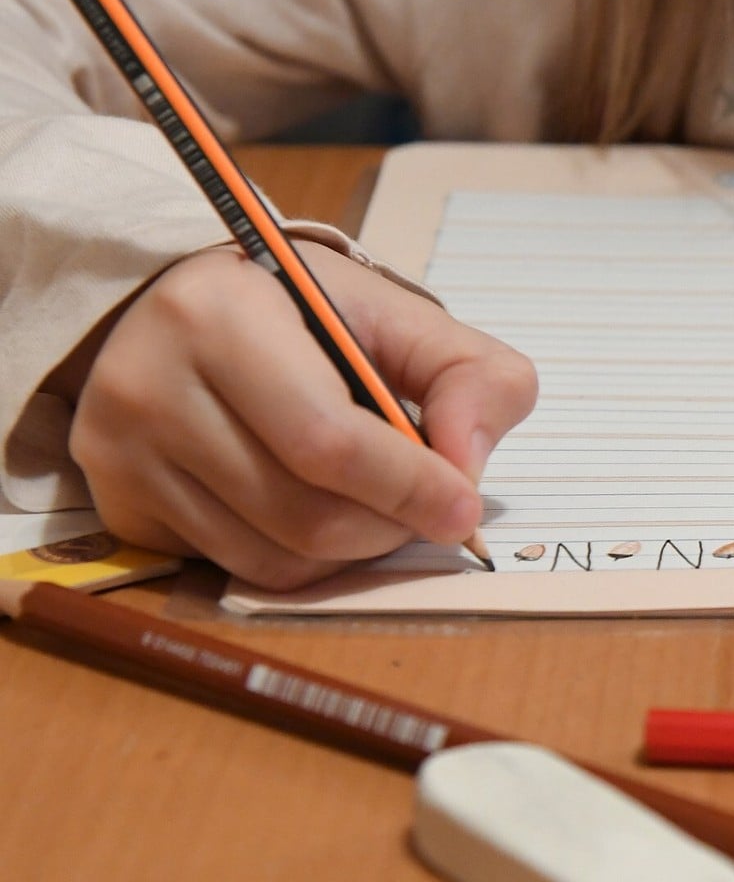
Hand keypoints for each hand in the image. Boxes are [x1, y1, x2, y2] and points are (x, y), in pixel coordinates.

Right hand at [67, 244, 536, 588]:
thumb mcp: (396, 315)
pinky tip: (310, 508)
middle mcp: (149, 385)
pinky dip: (299, 558)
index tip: (463, 508)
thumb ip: (468, 374)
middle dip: (388, 527)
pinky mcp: (117, 503)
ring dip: (350, 550)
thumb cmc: (301, 315)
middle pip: (304, 514)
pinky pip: (235, 570)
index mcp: (220, 315)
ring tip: (372, 503)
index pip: (327, 440)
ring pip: (274, 558)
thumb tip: (467, 465)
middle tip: (424, 509)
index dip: (409, 487)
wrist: (186, 311)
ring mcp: (122, 452)